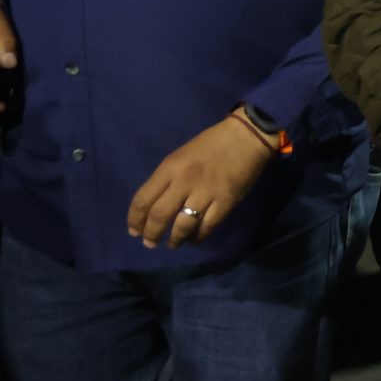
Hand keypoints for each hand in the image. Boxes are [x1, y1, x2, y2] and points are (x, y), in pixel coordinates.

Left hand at [128, 112, 277, 248]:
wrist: (246, 136)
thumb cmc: (210, 145)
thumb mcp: (180, 156)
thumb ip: (167, 179)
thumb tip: (156, 206)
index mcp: (170, 168)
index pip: (143, 199)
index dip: (135, 219)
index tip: (134, 231)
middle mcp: (184, 182)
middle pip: (160, 216)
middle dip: (151, 234)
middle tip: (150, 242)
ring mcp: (206, 192)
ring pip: (183, 225)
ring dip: (175, 239)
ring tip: (173, 244)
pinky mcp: (226, 201)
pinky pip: (207, 226)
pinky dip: (198, 236)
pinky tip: (195, 238)